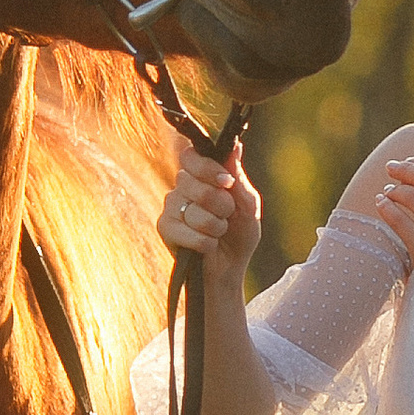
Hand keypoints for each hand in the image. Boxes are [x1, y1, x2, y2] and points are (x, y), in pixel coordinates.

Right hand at [157, 149, 261, 282]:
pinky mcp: (165, 229)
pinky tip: (208, 246)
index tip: (227, 182)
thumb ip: (239, 178)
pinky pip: (189, 232)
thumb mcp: (248, 205)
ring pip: (195, 211)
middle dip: (221, 204)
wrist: (231, 268)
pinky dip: (206, 242)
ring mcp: (170, 208)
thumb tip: (235, 146)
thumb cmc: (239, 234)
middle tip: (227, 215)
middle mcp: (181, 187)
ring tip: (218, 232)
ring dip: (216, 226)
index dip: (207, 167)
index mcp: (200, 176)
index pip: (191, 156)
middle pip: (195, 183)